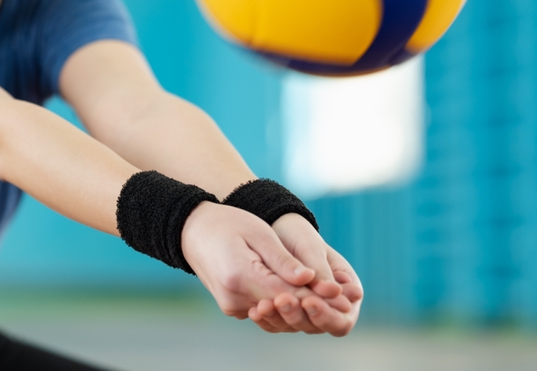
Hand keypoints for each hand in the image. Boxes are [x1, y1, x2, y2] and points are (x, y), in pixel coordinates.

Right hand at [180, 201, 346, 332]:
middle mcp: (234, 298)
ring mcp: (232, 306)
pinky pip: (264, 310)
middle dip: (315, 305)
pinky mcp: (233, 307)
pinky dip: (284, 305)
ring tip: (332, 302)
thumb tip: (310, 279)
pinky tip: (306, 300)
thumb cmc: (227, 224)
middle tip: (345, 302)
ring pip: (275, 313)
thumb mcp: (257, 232)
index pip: (286, 293)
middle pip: (282, 308)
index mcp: (239, 276)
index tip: (342, 295)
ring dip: (302, 308)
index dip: (317, 295)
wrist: (191, 231)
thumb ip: (282, 260)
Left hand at [253, 212, 362, 335]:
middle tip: (281, 301)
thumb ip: (322, 270)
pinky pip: (277, 324)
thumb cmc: (300, 237)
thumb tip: (333, 292)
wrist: (278, 233)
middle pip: (318, 327)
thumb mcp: (311, 249)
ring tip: (263, 305)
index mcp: (346, 293)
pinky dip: (267, 319)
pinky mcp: (285, 314)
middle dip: (299, 316)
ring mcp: (306, 313)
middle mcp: (329, 308)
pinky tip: (254, 311)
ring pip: (296, 327)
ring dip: (280, 319)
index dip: (328, 316)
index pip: (343, 319)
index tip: (309, 301)